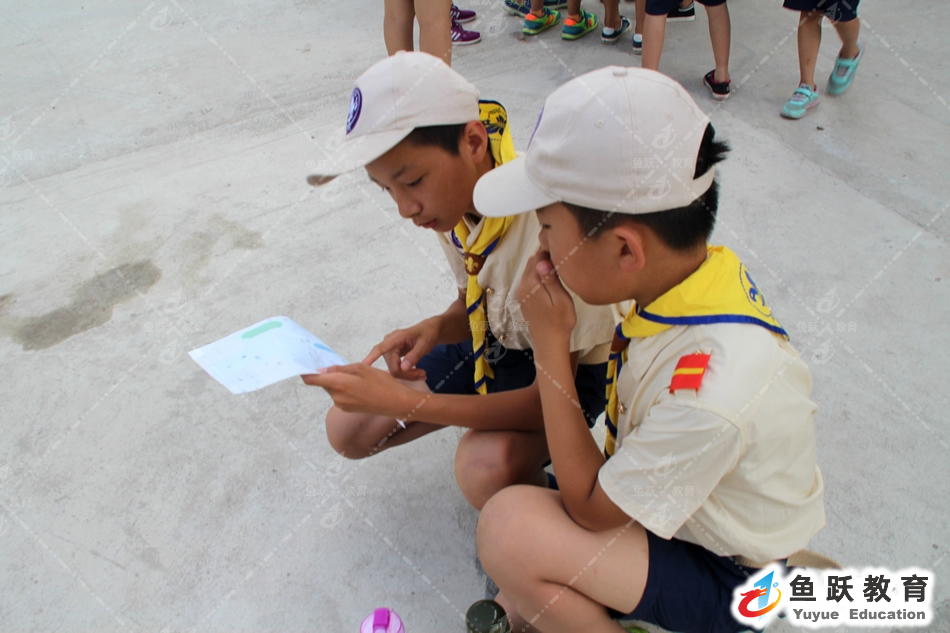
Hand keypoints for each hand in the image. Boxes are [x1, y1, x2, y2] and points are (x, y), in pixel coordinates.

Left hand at [302, 364, 416, 417]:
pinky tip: (360, 386)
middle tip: (343, 366)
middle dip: (329, 374)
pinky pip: (340, 395)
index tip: (303, 365)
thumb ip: (340, 369)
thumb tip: (322, 370)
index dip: (305, 372)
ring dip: (338, 381)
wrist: (396, 403)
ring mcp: (342, 405)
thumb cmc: (382, 383)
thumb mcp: (362, 369)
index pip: (312, 380)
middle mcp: (336, 397)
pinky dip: (345, 388)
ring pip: (333, 389)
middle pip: (324, 383)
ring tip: (358, 377)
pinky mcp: (348, 409)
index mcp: (339, 384)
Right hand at [362, 318, 440, 379]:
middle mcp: (389, 343)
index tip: (363, 365)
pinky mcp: (393, 356)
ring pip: (394, 370)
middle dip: (407, 374)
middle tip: (423, 375)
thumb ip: (414, 355)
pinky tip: (418, 373)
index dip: (372, 357)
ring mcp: (390, 350)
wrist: (430, 330)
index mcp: (396, 338)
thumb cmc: (428, 333)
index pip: (380, 348)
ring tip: (423, 374)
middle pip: (392, 366)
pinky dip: (407, 373)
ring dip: (408, 375)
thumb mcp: (425, 343)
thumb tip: (403, 368)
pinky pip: (396, 368)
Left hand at [518, 249, 575, 347]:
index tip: (563, 258)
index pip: (539, 256)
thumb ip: (551, 280)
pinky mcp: (523, 299)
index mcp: (532, 283)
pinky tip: (549, 285)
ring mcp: (521, 292)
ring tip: (557, 274)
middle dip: (545, 259)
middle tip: (561, 265)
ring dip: (541, 268)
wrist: (549, 343)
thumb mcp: (561, 300)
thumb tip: (542, 261)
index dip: (551, 253)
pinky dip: (537, 277)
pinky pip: (528, 280)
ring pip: (530, 270)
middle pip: (532, 261)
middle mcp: (523, 285)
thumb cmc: (561, 321)